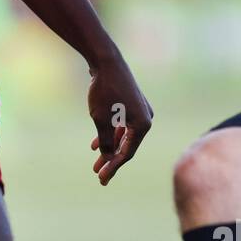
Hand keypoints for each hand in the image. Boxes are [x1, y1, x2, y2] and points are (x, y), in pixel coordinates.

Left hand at [86, 52, 152, 185]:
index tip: (101, 179)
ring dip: (109, 149)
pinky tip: (95, 145)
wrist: (107, 62)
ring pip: (123, 137)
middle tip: (99, 176)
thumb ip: (105, 141)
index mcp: (142, 125)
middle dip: (111, 161)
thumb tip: (107, 156)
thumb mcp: (101, 120)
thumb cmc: (105, 92)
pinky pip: (121, 126)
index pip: (127, 153)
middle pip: (127, 147)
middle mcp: (145, 119)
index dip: (113, 167)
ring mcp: (139, 111)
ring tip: (96, 163)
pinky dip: (109, 135)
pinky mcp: (131, 105)